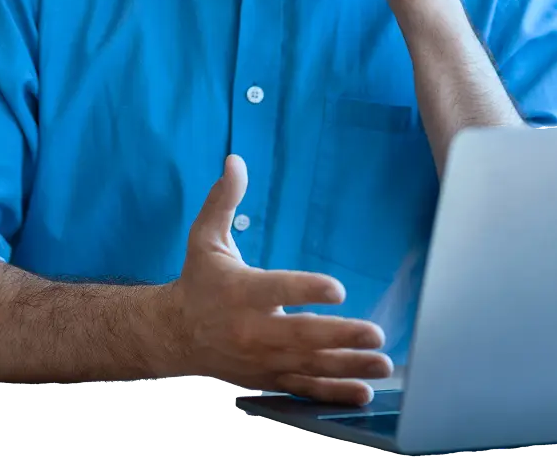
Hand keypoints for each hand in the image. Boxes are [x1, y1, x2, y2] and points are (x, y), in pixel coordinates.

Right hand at [162, 154, 392, 404]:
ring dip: (349, 368)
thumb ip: (223, 200)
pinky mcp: (268, 378)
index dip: (308, 290)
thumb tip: (235, 160)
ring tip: (382, 365)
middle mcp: (253, 329)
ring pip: (309, 366)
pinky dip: (334, 394)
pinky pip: (304, 390)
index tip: (338, 290)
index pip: (278, 290)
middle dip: (341, 337)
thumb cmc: (198, 280)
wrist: (174, 334)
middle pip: (301, 335)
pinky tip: (364, 395)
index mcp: (241, 291)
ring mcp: (262, 359)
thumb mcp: (205, 237)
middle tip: (375, 334)